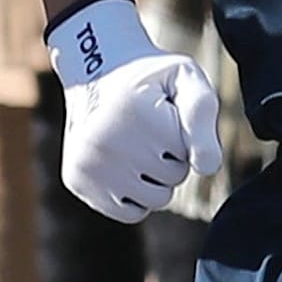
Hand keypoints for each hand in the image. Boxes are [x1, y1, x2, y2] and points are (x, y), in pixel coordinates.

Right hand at [47, 0, 219, 220]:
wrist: (95, 68)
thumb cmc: (149, 78)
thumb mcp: (185, 78)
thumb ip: (202, 118)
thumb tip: (205, 168)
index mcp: (136, 114)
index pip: (191, 156)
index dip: (184, 135)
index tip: (165, 111)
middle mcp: (105, 142)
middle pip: (172, 180)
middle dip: (170, 158)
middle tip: (148, 128)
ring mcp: (87, 164)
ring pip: (154, 201)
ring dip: (154, 178)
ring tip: (136, 144)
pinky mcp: (77, 181)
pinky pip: (129, 213)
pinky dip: (134, 195)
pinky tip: (123, 164)